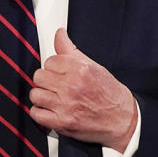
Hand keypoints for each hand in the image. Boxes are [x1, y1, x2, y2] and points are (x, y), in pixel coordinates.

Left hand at [29, 27, 137, 152]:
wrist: (122, 118)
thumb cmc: (109, 93)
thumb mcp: (93, 66)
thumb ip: (71, 50)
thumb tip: (59, 34)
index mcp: (79, 70)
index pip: (49, 61)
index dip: (53, 67)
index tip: (59, 73)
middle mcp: (72, 86)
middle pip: (39, 76)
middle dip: (46, 80)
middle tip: (55, 85)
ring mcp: (66, 105)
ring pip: (35, 94)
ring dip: (41, 96)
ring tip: (52, 97)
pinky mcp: (62, 123)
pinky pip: (36, 114)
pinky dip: (40, 113)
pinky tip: (49, 110)